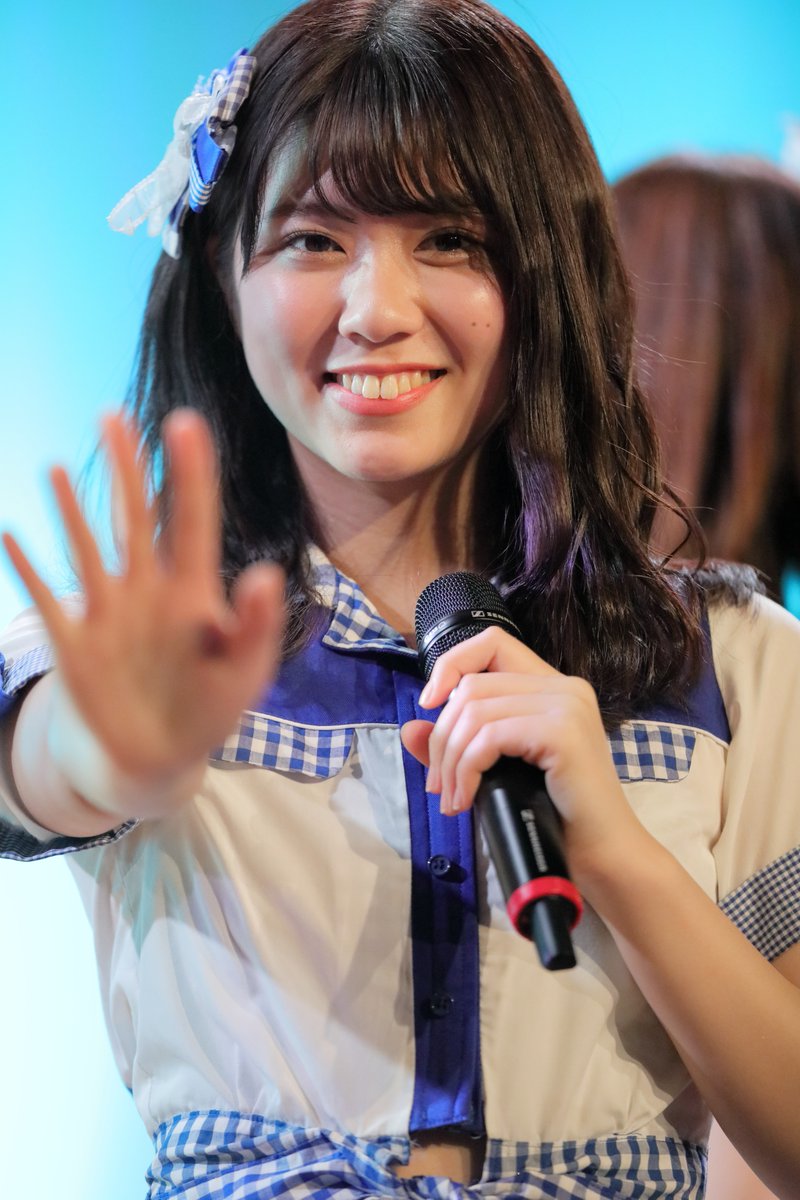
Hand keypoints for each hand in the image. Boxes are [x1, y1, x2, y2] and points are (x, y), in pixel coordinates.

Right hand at [2, 409, 284, 814]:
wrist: (159, 757)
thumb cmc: (209, 709)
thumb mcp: (245, 671)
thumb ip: (255, 625)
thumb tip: (263, 572)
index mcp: (193, 590)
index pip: (191, 519)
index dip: (188, 472)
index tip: (183, 423)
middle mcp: (147, 590)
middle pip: (134, 516)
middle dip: (128, 467)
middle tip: (115, 415)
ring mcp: (108, 613)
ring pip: (87, 548)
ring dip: (72, 509)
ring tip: (60, 466)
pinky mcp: (75, 645)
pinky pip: (46, 601)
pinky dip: (27, 570)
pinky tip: (12, 536)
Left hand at [400, 626, 639, 875]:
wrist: (604, 857)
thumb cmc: (556, 818)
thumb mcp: (498, 771)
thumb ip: (459, 745)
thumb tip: (409, 729)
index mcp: (554, 687)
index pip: (492, 642)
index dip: (452, 663)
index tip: (430, 705)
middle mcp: (565, 686)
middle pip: (472, 685)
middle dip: (443, 737)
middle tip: (439, 786)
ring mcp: (567, 705)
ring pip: (475, 711)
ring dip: (450, 759)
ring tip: (451, 798)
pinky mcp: (562, 731)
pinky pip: (489, 737)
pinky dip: (466, 769)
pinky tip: (466, 799)